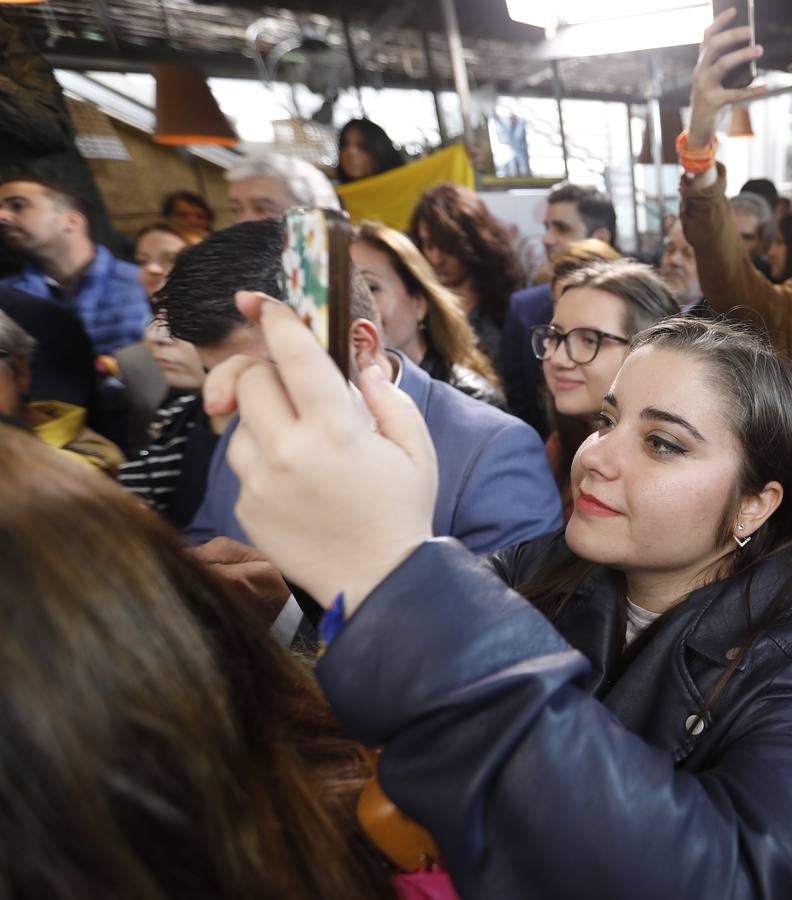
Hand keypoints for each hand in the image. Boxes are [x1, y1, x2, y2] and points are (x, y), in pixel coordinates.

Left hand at [202, 291, 437, 614]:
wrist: (379, 581)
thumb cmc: (402, 512)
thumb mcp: (416, 450)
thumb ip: (388, 400)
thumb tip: (359, 368)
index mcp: (336, 430)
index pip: (294, 356)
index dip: (278, 322)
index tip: (267, 306)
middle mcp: (289, 452)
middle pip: (250, 381)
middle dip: (265, 369)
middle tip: (285, 378)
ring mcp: (261, 482)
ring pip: (238, 423)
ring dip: (262, 417)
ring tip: (299, 439)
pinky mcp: (246, 508)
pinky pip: (241, 464)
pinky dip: (261, 457)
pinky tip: (294, 475)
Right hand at [687, 8, 767, 149]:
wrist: (699, 128)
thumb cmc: (713, 100)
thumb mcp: (718, 81)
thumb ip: (729, 66)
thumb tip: (753, 51)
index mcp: (701, 63)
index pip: (708, 36)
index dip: (719, 21)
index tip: (734, 10)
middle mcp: (700, 72)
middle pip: (714, 46)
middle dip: (732, 35)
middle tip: (750, 31)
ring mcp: (704, 87)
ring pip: (723, 64)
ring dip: (742, 55)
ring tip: (759, 49)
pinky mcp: (713, 102)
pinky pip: (736, 94)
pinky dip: (753, 91)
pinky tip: (767, 87)